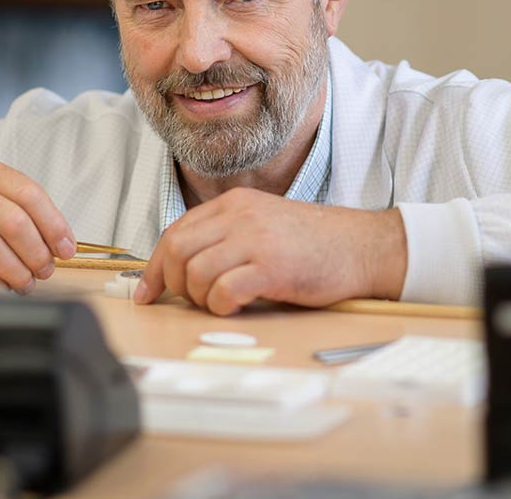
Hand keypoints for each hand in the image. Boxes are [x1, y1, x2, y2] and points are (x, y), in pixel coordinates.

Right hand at [0, 157, 75, 293]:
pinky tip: (3, 287)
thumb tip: (58, 241)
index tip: (66, 247)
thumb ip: (17, 206)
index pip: (29, 194)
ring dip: (19, 272)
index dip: (54, 224)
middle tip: (47, 269)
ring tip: (27, 282)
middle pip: (14, 223)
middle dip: (38, 252)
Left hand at [134, 188, 406, 314]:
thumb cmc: (315, 243)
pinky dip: (222, 306)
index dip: (154, 268)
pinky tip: (239, 306)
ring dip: (202, 299)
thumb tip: (183, 270)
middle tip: (193, 300)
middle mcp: (240, 215)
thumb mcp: (263, 225)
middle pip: (177, 251)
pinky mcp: (272, 267)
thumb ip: (226, 237)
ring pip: (196, 273)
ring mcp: (255, 239)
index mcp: (234, 204)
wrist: (363, 246)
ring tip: (224, 302)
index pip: (175, 233)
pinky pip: (224, 291)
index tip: (148, 293)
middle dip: (175, 284)